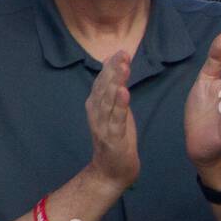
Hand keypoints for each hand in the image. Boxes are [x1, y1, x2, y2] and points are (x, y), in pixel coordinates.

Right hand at [86, 51, 138, 191]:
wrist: (112, 170)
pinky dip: (120, 106)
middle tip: (122, 54)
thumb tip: (114, 64)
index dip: (111, 66)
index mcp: (96, 104)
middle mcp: (96, 112)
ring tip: (123, 68)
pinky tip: (124, 93)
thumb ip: (113, 88)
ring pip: (108, 101)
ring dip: (115, 83)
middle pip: (104, 88)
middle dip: (113, 70)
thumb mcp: (115, 109)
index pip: (102, 81)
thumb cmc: (116, 137)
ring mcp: (103, 125)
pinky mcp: (112, 137)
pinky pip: (116, 119)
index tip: (120, 50)